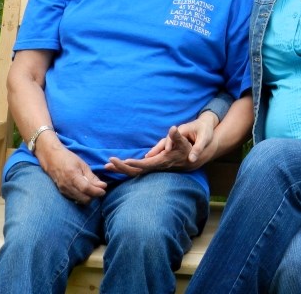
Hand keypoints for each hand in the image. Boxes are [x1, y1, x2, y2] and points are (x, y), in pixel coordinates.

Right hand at [37, 137, 106, 204]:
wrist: (52, 158)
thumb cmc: (68, 158)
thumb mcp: (82, 165)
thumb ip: (92, 177)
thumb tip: (102, 186)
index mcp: (72, 176)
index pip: (86, 189)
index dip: (97, 191)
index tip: (104, 190)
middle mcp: (67, 185)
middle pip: (84, 198)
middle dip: (94, 196)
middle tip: (99, 190)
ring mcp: (63, 190)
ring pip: (80, 200)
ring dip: (88, 197)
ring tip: (93, 189)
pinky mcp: (62, 193)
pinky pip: (75, 199)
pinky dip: (82, 197)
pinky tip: (85, 190)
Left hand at [105, 113, 219, 176]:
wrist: (194, 159)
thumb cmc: (188, 148)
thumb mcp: (184, 140)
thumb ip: (177, 135)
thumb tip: (173, 128)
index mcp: (162, 162)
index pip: (145, 165)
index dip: (133, 164)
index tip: (122, 160)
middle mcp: (156, 168)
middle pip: (136, 172)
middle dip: (121, 168)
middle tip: (107, 164)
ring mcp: (153, 169)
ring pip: (135, 173)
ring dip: (121, 169)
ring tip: (106, 166)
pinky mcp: (152, 167)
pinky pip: (136, 170)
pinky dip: (126, 168)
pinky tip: (117, 166)